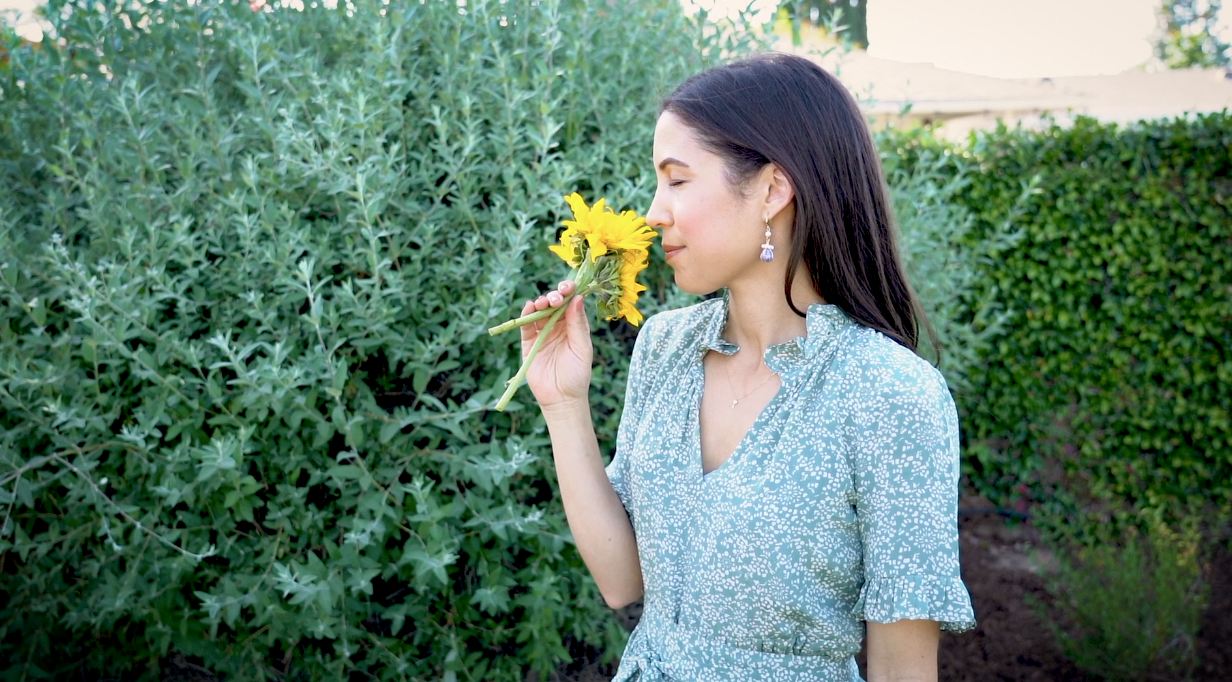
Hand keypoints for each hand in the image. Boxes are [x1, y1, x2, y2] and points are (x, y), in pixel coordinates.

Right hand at [519, 280, 592, 407]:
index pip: (571, 303)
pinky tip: (529, 307)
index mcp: (574, 326)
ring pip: (539, 312)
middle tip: (556, 298)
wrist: (562, 399)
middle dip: (554, 296)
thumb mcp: (582, 348)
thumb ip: (577, 324)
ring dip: (541, 303)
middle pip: (554, 304)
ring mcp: (542, 334)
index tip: (568, 286)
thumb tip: (577, 298)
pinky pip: (525, 326)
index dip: (569, 292)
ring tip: (544, 303)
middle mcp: (558, 327)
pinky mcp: (529, 343)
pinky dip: (526, 315)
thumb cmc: (577, 375)